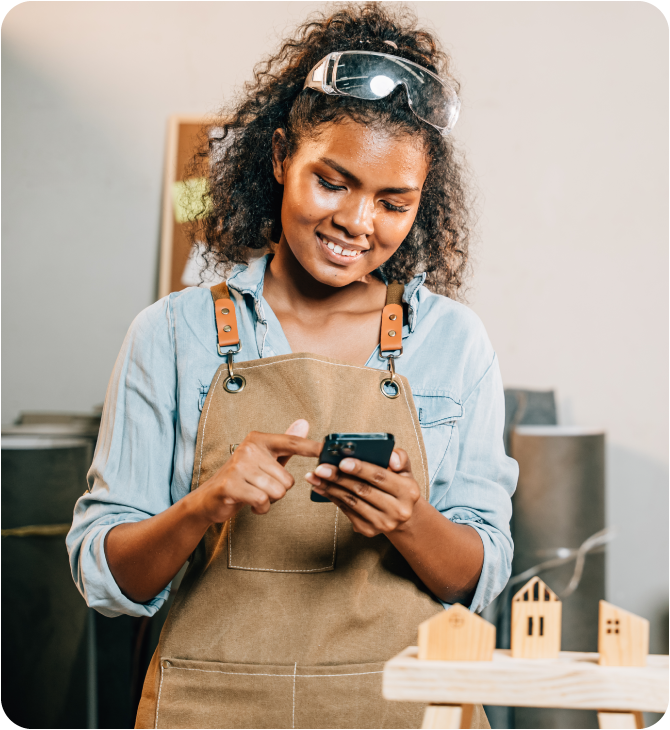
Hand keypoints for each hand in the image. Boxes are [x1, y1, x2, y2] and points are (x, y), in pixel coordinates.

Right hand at [193, 419, 320, 523]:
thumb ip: (287, 445)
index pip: (291, 442)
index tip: (327, 449)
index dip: (311, 447)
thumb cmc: (242, 478)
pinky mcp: (231, 485)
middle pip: (287, 479)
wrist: (210, 498)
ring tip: (255, 494)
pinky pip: (263, 501)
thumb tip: (304, 423)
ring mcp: (239, 466)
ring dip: (269, 500)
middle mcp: (249, 449)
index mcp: (258, 440)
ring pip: (277, 492)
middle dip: (279, 491)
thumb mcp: (265, 459)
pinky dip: (260, 508)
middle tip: (261, 488)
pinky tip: (250, 504)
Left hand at [305, 449, 420, 536]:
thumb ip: (400, 458)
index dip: (360, 469)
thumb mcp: (405, 470)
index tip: (342, 462)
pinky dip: (332, 497)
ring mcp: (383, 523)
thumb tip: (391, 458)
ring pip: (352, 501)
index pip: (380, 477)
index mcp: (408, 491)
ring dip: (330, 488)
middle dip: (339, 478)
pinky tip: (321, 487)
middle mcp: (398, 510)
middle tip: (320, 468)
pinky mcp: (369, 530)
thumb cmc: (399, 485)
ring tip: (315, 476)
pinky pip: (346, 510)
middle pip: (362, 490)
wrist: (402, 514)